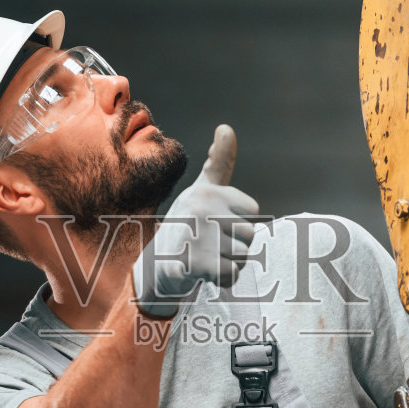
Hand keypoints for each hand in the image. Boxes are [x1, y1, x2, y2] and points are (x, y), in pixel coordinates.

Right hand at [132, 124, 258, 319]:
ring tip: (207, 256)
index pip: (253, 211)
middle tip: (210, 244)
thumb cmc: (187, 223)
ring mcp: (198, 237)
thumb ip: (219, 162)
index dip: (239, 222)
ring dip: (230, 262)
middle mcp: (201, 210)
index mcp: (207, 191)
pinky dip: (223, 279)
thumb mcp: (203, 189)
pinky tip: (205, 273)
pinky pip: (232, 275)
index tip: (216, 223)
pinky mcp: (196, 264)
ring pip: (243, 256)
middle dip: (236, 245)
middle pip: (251, 235)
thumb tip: (225, 128)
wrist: (155, 265)